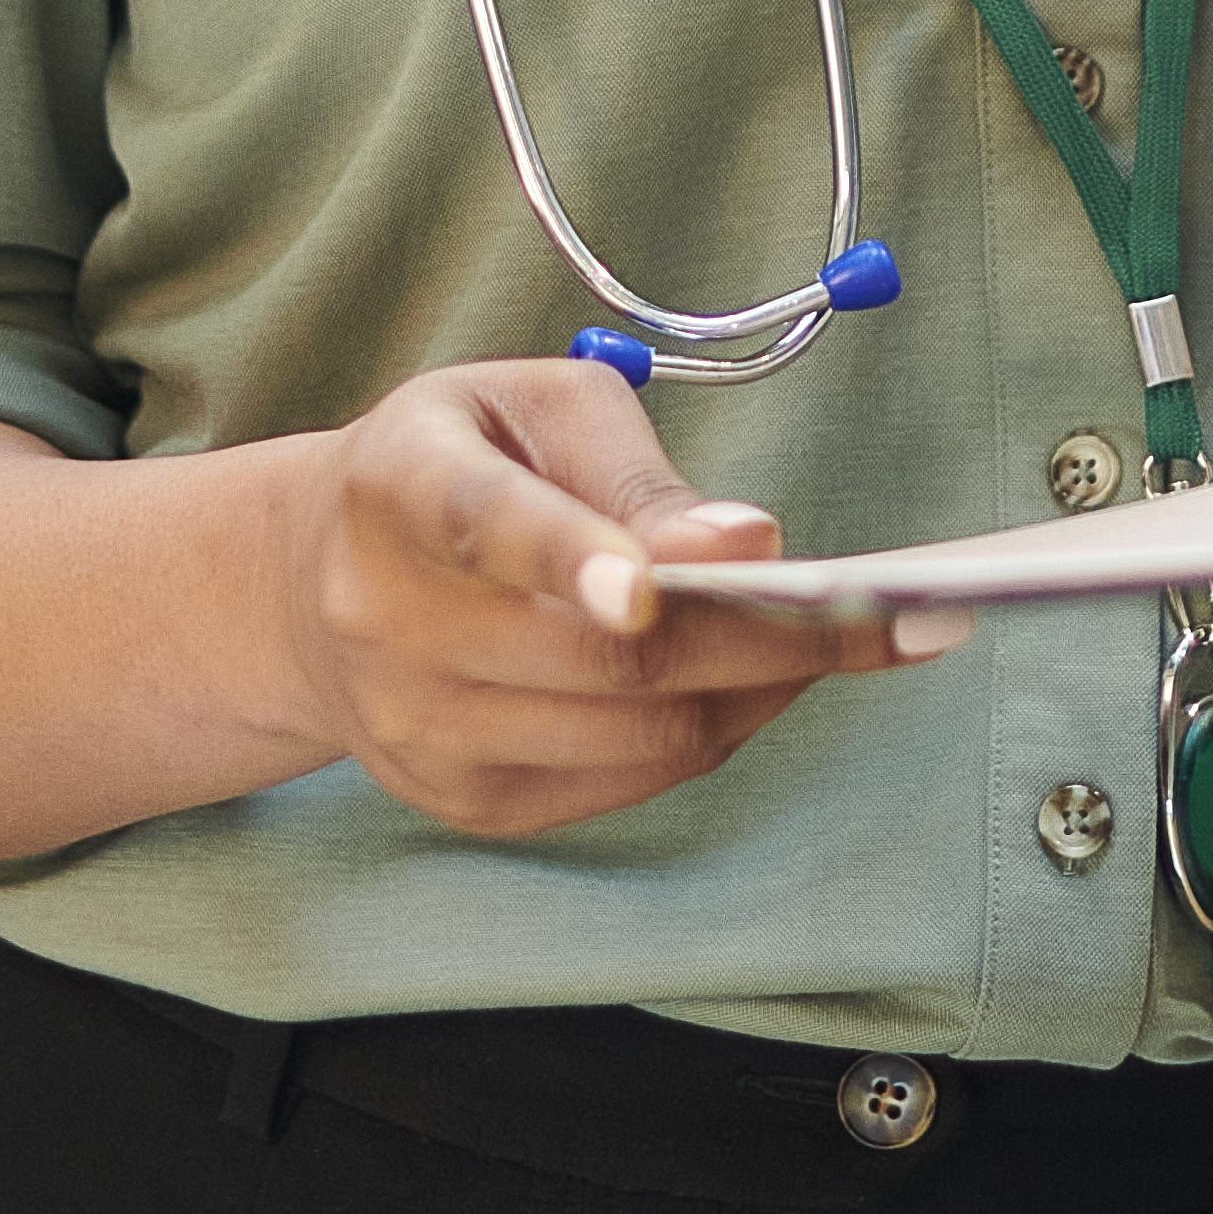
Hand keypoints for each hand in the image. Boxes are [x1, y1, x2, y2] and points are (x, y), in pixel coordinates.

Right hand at [253, 357, 955, 837]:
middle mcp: (386, 621)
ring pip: (639, 736)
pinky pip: (630, 783)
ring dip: (765, 690)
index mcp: (399, 485)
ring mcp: (419, 731)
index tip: (652, 587)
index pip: (483, 525)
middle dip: (773, 636)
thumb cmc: (465, 464)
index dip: (571, 557)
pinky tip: (754, 679)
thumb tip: (745, 545)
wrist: (314, 583)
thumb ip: (637, 473)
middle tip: (899, 609)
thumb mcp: (537, 409)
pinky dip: (717, 730)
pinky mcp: (463, 804)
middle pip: (609, 659)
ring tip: (840, 635)